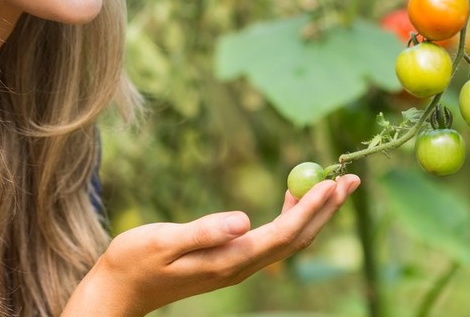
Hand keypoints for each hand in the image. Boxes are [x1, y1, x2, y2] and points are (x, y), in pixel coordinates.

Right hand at [62, 174, 360, 316]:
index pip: (283, 234)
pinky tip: (292, 199)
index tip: (332, 184)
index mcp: (228, 260)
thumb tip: (245, 220)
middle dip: (326, 210)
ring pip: (288, 241)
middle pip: (296, 239)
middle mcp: (239, 266)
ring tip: (330, 185)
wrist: (120, 289)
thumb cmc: (135, 261)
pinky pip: (272, 240)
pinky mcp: (229, 261)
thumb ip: (204, 231)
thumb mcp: (164, 241)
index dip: (311, 209)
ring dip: (313, 214)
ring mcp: (236, 266)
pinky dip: (291, 217)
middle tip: (350, 180)